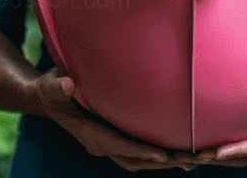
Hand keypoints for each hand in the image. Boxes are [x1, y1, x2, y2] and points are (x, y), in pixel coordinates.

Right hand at [27, 69, 198, 171]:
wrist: (50, 100)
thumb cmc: (52, 91)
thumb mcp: (51, 88)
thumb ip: (56, 88)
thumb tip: (66, 85)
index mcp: (90, 135)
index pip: (118, 145)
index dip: (140, 150)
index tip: (163, 154)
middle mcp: (102, 145)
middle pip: (136, 159)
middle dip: (164, 161)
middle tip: (194, 159)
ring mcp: (110, 144)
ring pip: (142, 159)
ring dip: (168, 160)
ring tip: (197, 159)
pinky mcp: (117, 139)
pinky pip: (142, 151)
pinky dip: (162, 154)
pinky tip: (183, 153)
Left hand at [186, 75, 246, 168]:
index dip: (240, 149)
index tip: (218, 153)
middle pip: (241, 156)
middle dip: (215, 158)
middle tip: (188, 156)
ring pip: (235, 156)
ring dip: (211, 157)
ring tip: (185, 155)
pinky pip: (237, 148)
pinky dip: (218, 150)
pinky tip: (199, 147)